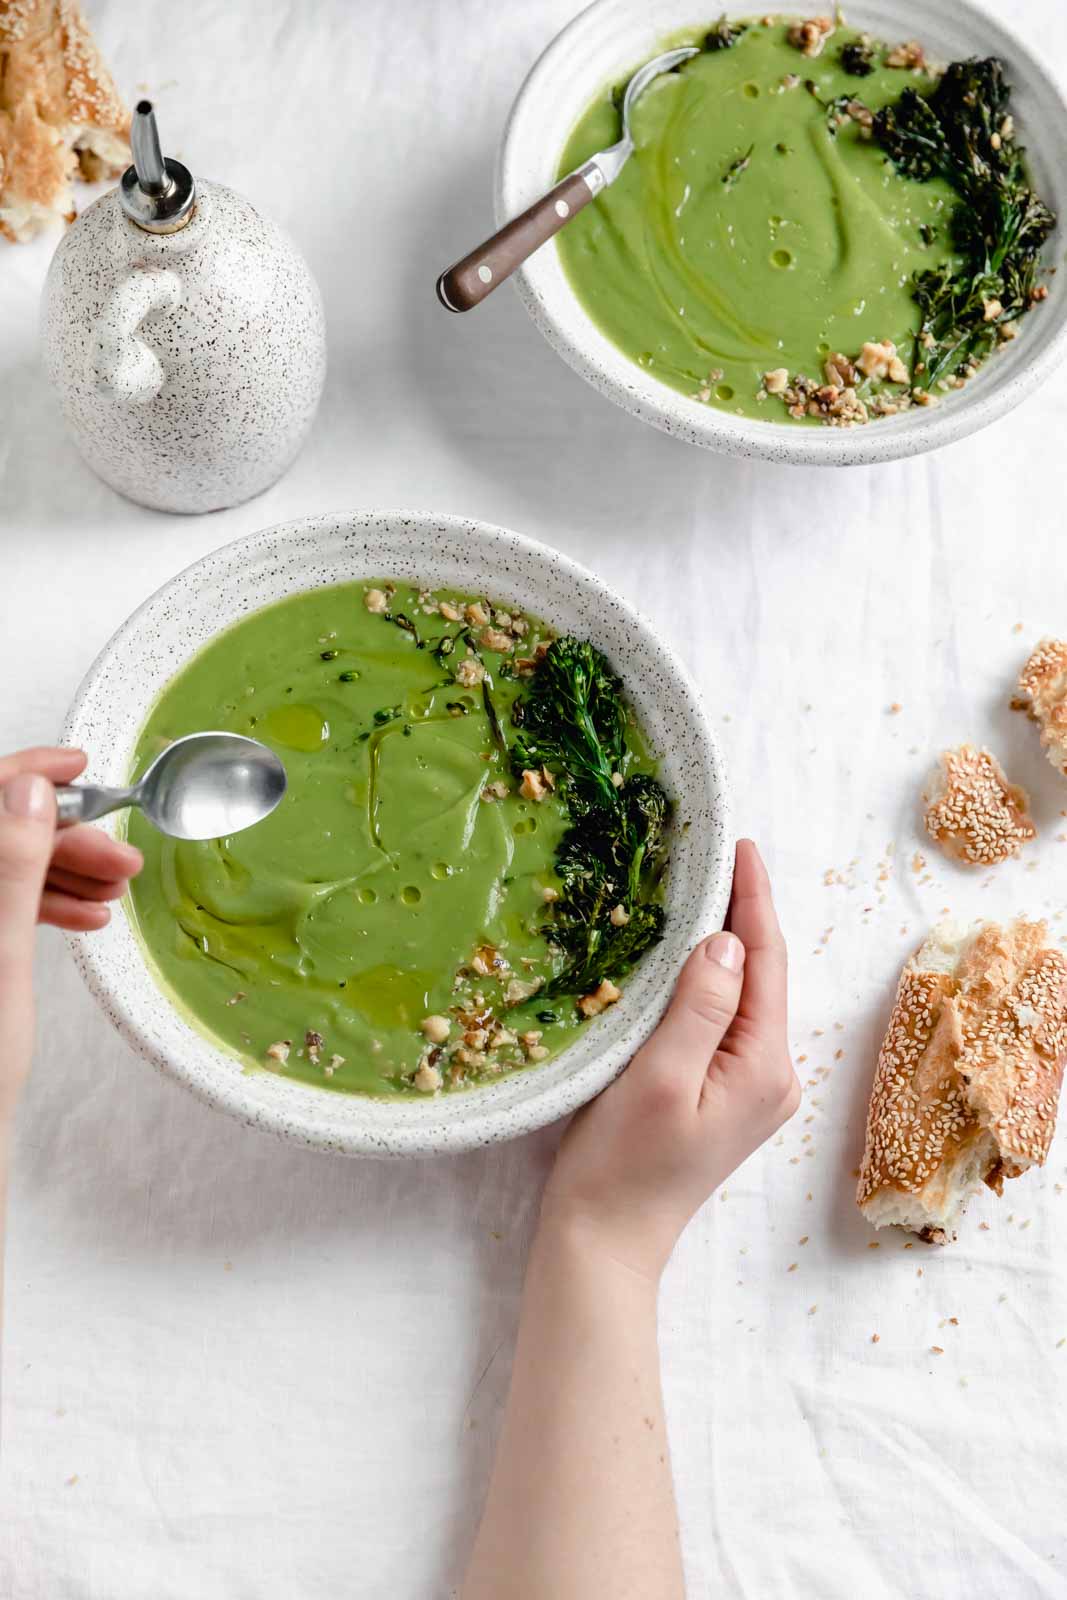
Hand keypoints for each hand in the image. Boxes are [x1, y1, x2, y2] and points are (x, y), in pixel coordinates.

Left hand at [0, 748, 141, 1125]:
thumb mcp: (2, 952)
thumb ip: (12, 865)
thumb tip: (29, 789)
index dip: (27, 771)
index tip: (79, 766)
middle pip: (2, 833)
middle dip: (65, 837)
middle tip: (122, 858)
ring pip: (9, 869)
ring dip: (65, 871)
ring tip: (117, 890)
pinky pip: (7, 904)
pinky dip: (49, 904)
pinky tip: (90, 915)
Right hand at [542, 838, 798, 1280]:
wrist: (606, 1240)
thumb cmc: (624, 1164)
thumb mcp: (660, 1076)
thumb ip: (699, 1006)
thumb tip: (726, 940)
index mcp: (765, 1066)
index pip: (766, 961)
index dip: (753, 899)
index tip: (740, 845)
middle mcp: (772, 1075)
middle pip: (762, 975)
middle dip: (743, 913)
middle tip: (716, 854)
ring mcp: (750, 1088)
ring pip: (743, 996)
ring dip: (725, 944)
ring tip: (702, 890)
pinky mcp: (723, 1095)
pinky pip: (724, 1019)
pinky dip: (708, 980)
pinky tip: (686, 957)